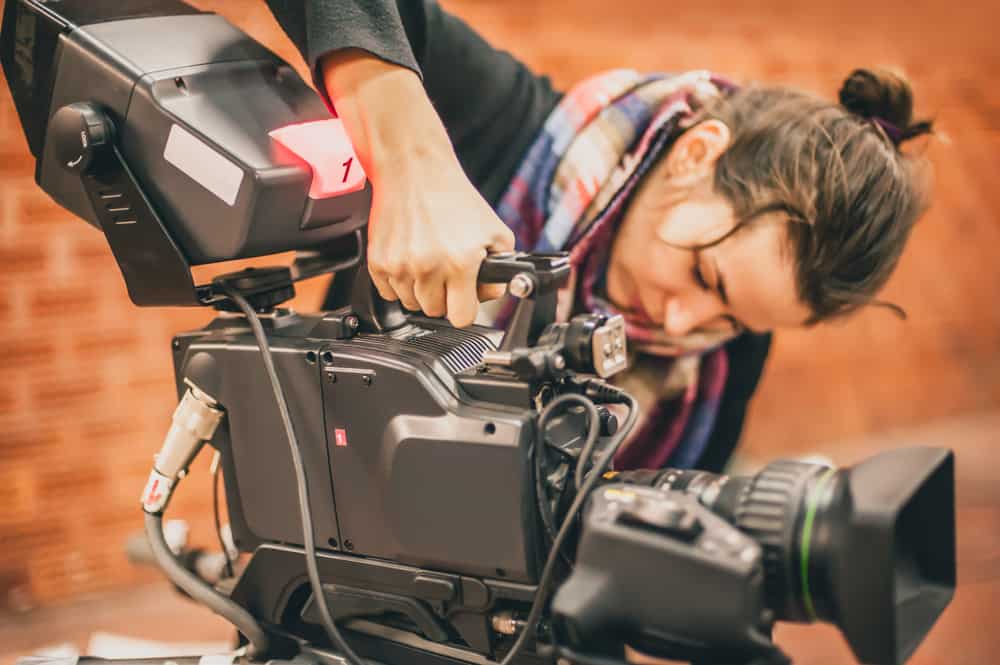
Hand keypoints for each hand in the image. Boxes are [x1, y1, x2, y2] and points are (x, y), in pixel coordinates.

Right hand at [320, 49, 513, 326]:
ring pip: (411, 303)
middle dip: (443, 296)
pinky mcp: (378, 262)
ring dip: (420, 289)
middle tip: (446, 270)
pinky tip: (409, 257)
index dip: (465, 307)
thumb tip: (490, 295)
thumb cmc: (454, 197)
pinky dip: (399, 281)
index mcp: (460, 262)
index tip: (464, 297)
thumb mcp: (494, 230)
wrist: (413, 169)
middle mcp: (428, 267)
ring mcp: (400, 266)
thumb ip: (500, 269)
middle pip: (435, 312)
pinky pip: (388, 292)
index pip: (462, 317)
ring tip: (428, 259)